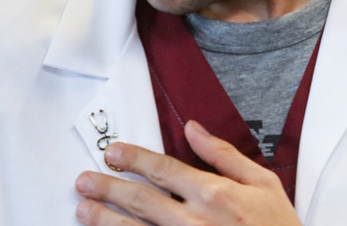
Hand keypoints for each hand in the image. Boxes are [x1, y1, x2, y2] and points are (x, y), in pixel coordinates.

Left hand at [74, 120, 301, 225]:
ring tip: (83, 209)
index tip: (114, 152)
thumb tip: (194, 129)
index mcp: (214, 194)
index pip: (164, 169)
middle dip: (108, 188)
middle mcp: (194, 221)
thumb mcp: (263, 183)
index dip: (134, 159)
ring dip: (106, 220)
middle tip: (83, 180)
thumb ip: (225, 155)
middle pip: (141, 200)